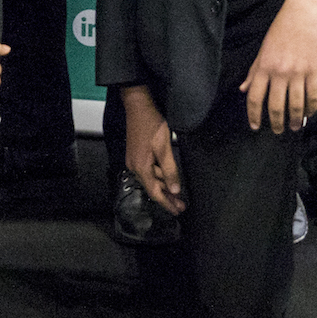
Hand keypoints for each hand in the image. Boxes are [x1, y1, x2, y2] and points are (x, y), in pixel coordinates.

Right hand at [120, 84, 182, 214]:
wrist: (137, 106)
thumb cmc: (152, 125)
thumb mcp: (164, 147)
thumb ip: (170, 169)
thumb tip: (174, 190)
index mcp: (141, 168)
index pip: (155, 192)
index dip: (167, 203)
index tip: (178, 211)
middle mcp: (135, 167)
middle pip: (152, 187)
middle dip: (167, 197)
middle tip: (181, 206)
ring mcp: (134, 161)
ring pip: (151, 179)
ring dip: (164, 187)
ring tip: (178, 194)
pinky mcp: (137, 155)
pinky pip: (149, 171)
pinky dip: (159, 177)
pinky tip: (168, 177)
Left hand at [241, 0, 316, 133]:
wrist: (302, 15)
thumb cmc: (280, 31)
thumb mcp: (262, 50)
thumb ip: (253, 72)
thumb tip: (243, 89)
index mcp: (264, 67)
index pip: (255, 97)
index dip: (254, 115)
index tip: (255, 126)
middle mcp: (280, 72)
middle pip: (275, 106)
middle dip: (276, 123)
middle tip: (278, 131)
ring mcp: (298, 73)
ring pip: (296, 105)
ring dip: (295, 120)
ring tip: (295, 126)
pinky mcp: (314, 71)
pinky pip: (313, 95)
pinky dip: (312, 108)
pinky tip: (309, 113)